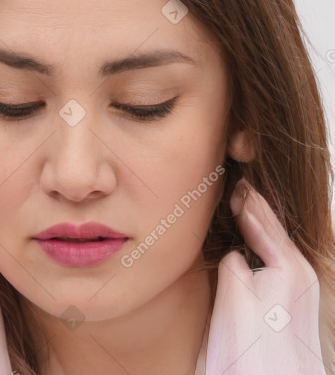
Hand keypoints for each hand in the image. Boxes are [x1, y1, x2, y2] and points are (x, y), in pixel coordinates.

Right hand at [205, 179, 327, 374]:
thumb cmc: (253, 353)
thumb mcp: (235, 296)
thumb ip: (233, 262)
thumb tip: (234, 251)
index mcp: (288, 266)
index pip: (262, 220)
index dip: (245, 200)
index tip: (234, 181)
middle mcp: (300, 273)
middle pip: (275, 228)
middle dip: (256, 206)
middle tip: (241, 183)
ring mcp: (299, 288)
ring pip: (276, 242)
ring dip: (259, 222)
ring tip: (244, 204)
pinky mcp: (291, 302)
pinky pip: (275, 258)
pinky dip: (262, 242)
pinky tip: (250, 241)